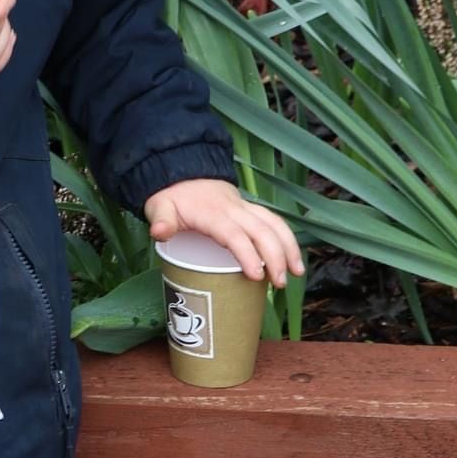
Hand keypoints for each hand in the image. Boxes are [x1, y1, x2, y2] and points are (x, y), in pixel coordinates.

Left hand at [144, 177, 304, 288]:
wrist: (183, 173)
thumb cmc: (172, 198)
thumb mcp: (159, 206)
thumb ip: (160, 219)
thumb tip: (160, 231)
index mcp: (212, 213)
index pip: (233, 234)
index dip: (247, 254)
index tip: (256, 276)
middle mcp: (234, 210)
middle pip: (261, 231)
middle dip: (275, 257)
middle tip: (280, 284)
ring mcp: (245, 208)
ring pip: (274, 224)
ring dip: (289, 247)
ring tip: (297, 273)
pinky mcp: (251, 210)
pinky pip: (274, 221)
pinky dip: (288, 238)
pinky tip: (293, 258)